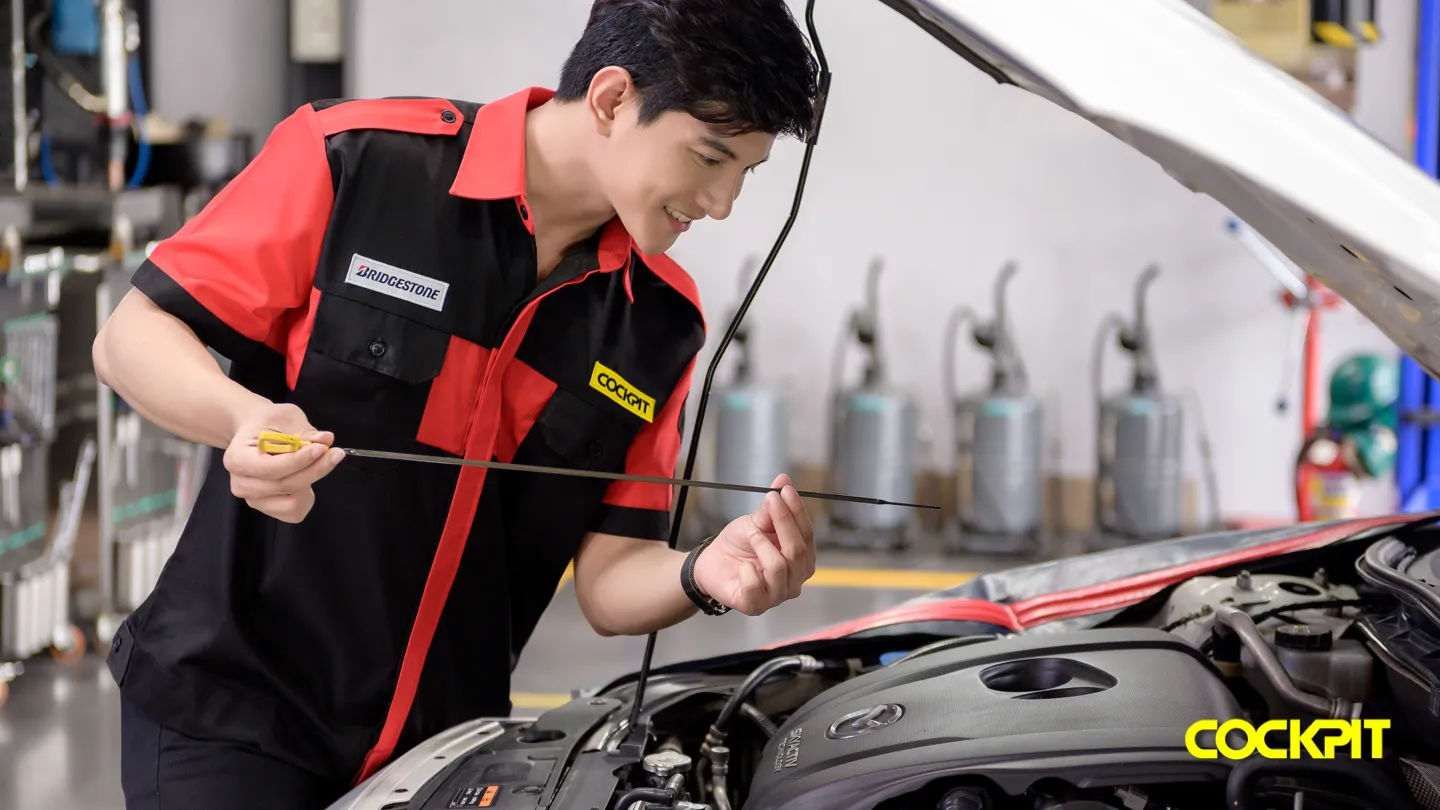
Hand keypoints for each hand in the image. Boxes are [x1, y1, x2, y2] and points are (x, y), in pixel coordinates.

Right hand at [223, 402, 344, 522]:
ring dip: (310, 482)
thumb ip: (305, 431)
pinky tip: (304, 478)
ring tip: (312, 464)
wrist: (254, 432)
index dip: (300, 460)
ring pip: (293, 503)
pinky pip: (295, 512)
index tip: (322, 448)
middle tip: (335, 453)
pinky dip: (306, 497)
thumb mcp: (285, 417)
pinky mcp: (268, 509)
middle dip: (315, 469)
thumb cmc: (266, 423)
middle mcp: (241, 484)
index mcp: (237, 459)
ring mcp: (253, 499)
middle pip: (286, 486)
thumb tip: (326, 439)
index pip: (271, 468)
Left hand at [692, 474, 815, 615]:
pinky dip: (747, 572)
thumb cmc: (740, 545)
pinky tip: (742, 566)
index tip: (784, 491)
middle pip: (798, 551)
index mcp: (801, 558)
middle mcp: (795, 579)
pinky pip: (756, 587)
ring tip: (751, 537)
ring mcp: (777, 595)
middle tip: (768, 502)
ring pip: (779, 567)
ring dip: (762, 545)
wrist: (711, 563)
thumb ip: (772, 507)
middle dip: (783, 522)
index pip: (807, 534)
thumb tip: (783, 480)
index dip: (797, 511)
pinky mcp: (756, 606)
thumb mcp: (756, 522)